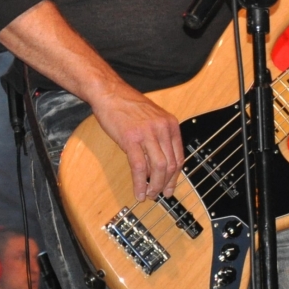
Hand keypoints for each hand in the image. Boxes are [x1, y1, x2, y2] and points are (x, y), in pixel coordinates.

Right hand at [89, 82, 183, 200]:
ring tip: (148, 195)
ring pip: (158, 168)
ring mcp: (148, 134)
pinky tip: (138, 191)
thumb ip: (159, 138)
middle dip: (166, 184)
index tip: (170, 187)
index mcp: (170, 124)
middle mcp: (163, 129)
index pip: (179, 156)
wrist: (109, 93)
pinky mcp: (131, 139)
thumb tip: (160, 164)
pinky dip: (140, 183)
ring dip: (154, 186)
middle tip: (160, 195)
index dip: (175, 176)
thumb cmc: (128, 105)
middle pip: (171, 165)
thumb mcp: (152, 118)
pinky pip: (139, 167)